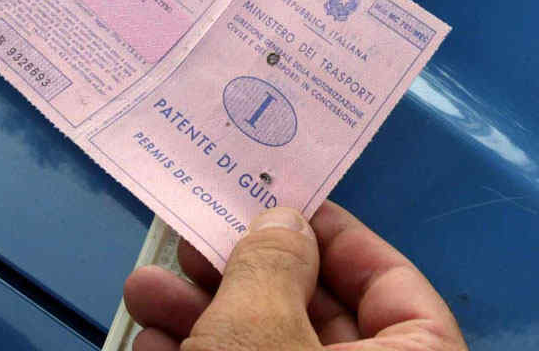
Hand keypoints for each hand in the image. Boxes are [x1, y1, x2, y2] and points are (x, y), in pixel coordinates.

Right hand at [124, 201, 467, 350]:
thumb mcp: (261, 332)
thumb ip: (273, 265)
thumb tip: (283, 218)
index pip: (392, 282)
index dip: (334, 234)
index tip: (277, 201)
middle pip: (312, 312)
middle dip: (239, 273)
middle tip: (194, 238)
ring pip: (263, 348)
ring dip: (199, 314)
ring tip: (146, 285)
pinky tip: (149, 340)